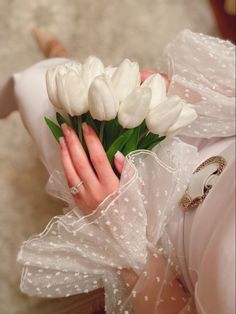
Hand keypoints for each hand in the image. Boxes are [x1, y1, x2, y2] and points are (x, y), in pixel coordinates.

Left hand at [59, 71, 168, 214]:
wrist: (121, 234)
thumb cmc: (131, 208)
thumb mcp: (135, 189)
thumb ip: (126, 170)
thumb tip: (115, 153)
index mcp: (111, 185)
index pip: (98, 158)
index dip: (91, 141)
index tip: (86, 126)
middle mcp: (95, 191)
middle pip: (81, 162)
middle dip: (74, 142)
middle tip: (67, 126)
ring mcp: (84, 198)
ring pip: (71, 172)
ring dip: (65, 153)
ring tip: (61, 138)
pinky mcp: (78, 203)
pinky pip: (69, 182)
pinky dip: (65, 168)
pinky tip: (63, 156)